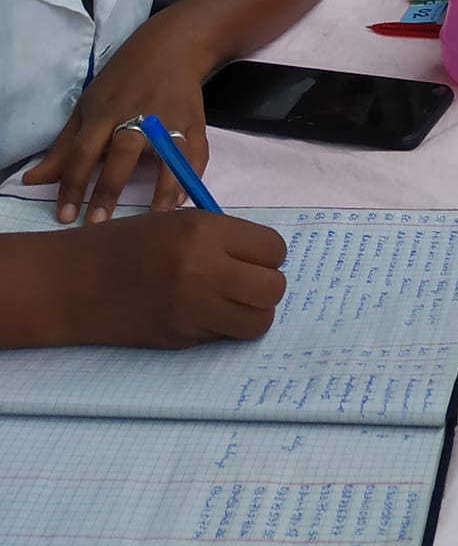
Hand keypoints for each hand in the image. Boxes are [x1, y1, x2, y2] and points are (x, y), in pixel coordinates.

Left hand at [24, 12, 210, 223]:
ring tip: (155, 219)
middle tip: (100, 223)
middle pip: (123, 151)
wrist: (171, 46)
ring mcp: (170, 117)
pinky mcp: (195, 120)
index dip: (72, 184)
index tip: (65, 217)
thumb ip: (63, 148)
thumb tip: (33, 182)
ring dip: (163, 186)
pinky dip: (192, 175)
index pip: (83, 151)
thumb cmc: (122, 80)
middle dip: (110, 187)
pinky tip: (182, 200)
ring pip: (167, 152)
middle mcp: (138, 114)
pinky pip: (197, 151)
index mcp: (105, 111)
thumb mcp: (88, 106)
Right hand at [66, 211, 287, 346]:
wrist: (80, 283)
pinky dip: (227, 327)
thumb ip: (226, 238)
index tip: (254, 254)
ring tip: (233, 299)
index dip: (268, 253)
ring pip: (259, 321)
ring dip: (254, 311)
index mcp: (206, 233)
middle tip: (247, 278)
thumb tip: (266, 259)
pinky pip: (227, 336)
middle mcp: (205, 272)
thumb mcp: (183, 222)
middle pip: (273, 289)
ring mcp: (194, 311)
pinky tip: (206, 313)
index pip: (273, 249)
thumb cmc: (132, 244)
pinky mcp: (183, 340)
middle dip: (267, 284)